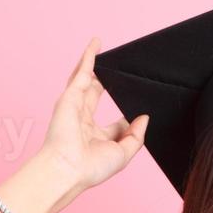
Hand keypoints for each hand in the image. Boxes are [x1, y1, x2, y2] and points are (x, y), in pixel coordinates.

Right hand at [40, 36, 149, 190]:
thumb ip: (136, 136)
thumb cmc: (91, 168)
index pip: (113, 125)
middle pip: (96, 95)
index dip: (126, 118)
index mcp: (95, 138)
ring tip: (100, 46)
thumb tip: (144, 118)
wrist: (68, 169)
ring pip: (85, 79)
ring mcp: (75, 106)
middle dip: (104, 81)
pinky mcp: (71, 96)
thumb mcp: (122, 153)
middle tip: (116, 70)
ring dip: (92, 63)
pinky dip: (89, 57)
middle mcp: (82, 121)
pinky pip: (83, 72)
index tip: (138, 113)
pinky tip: (96, 44)